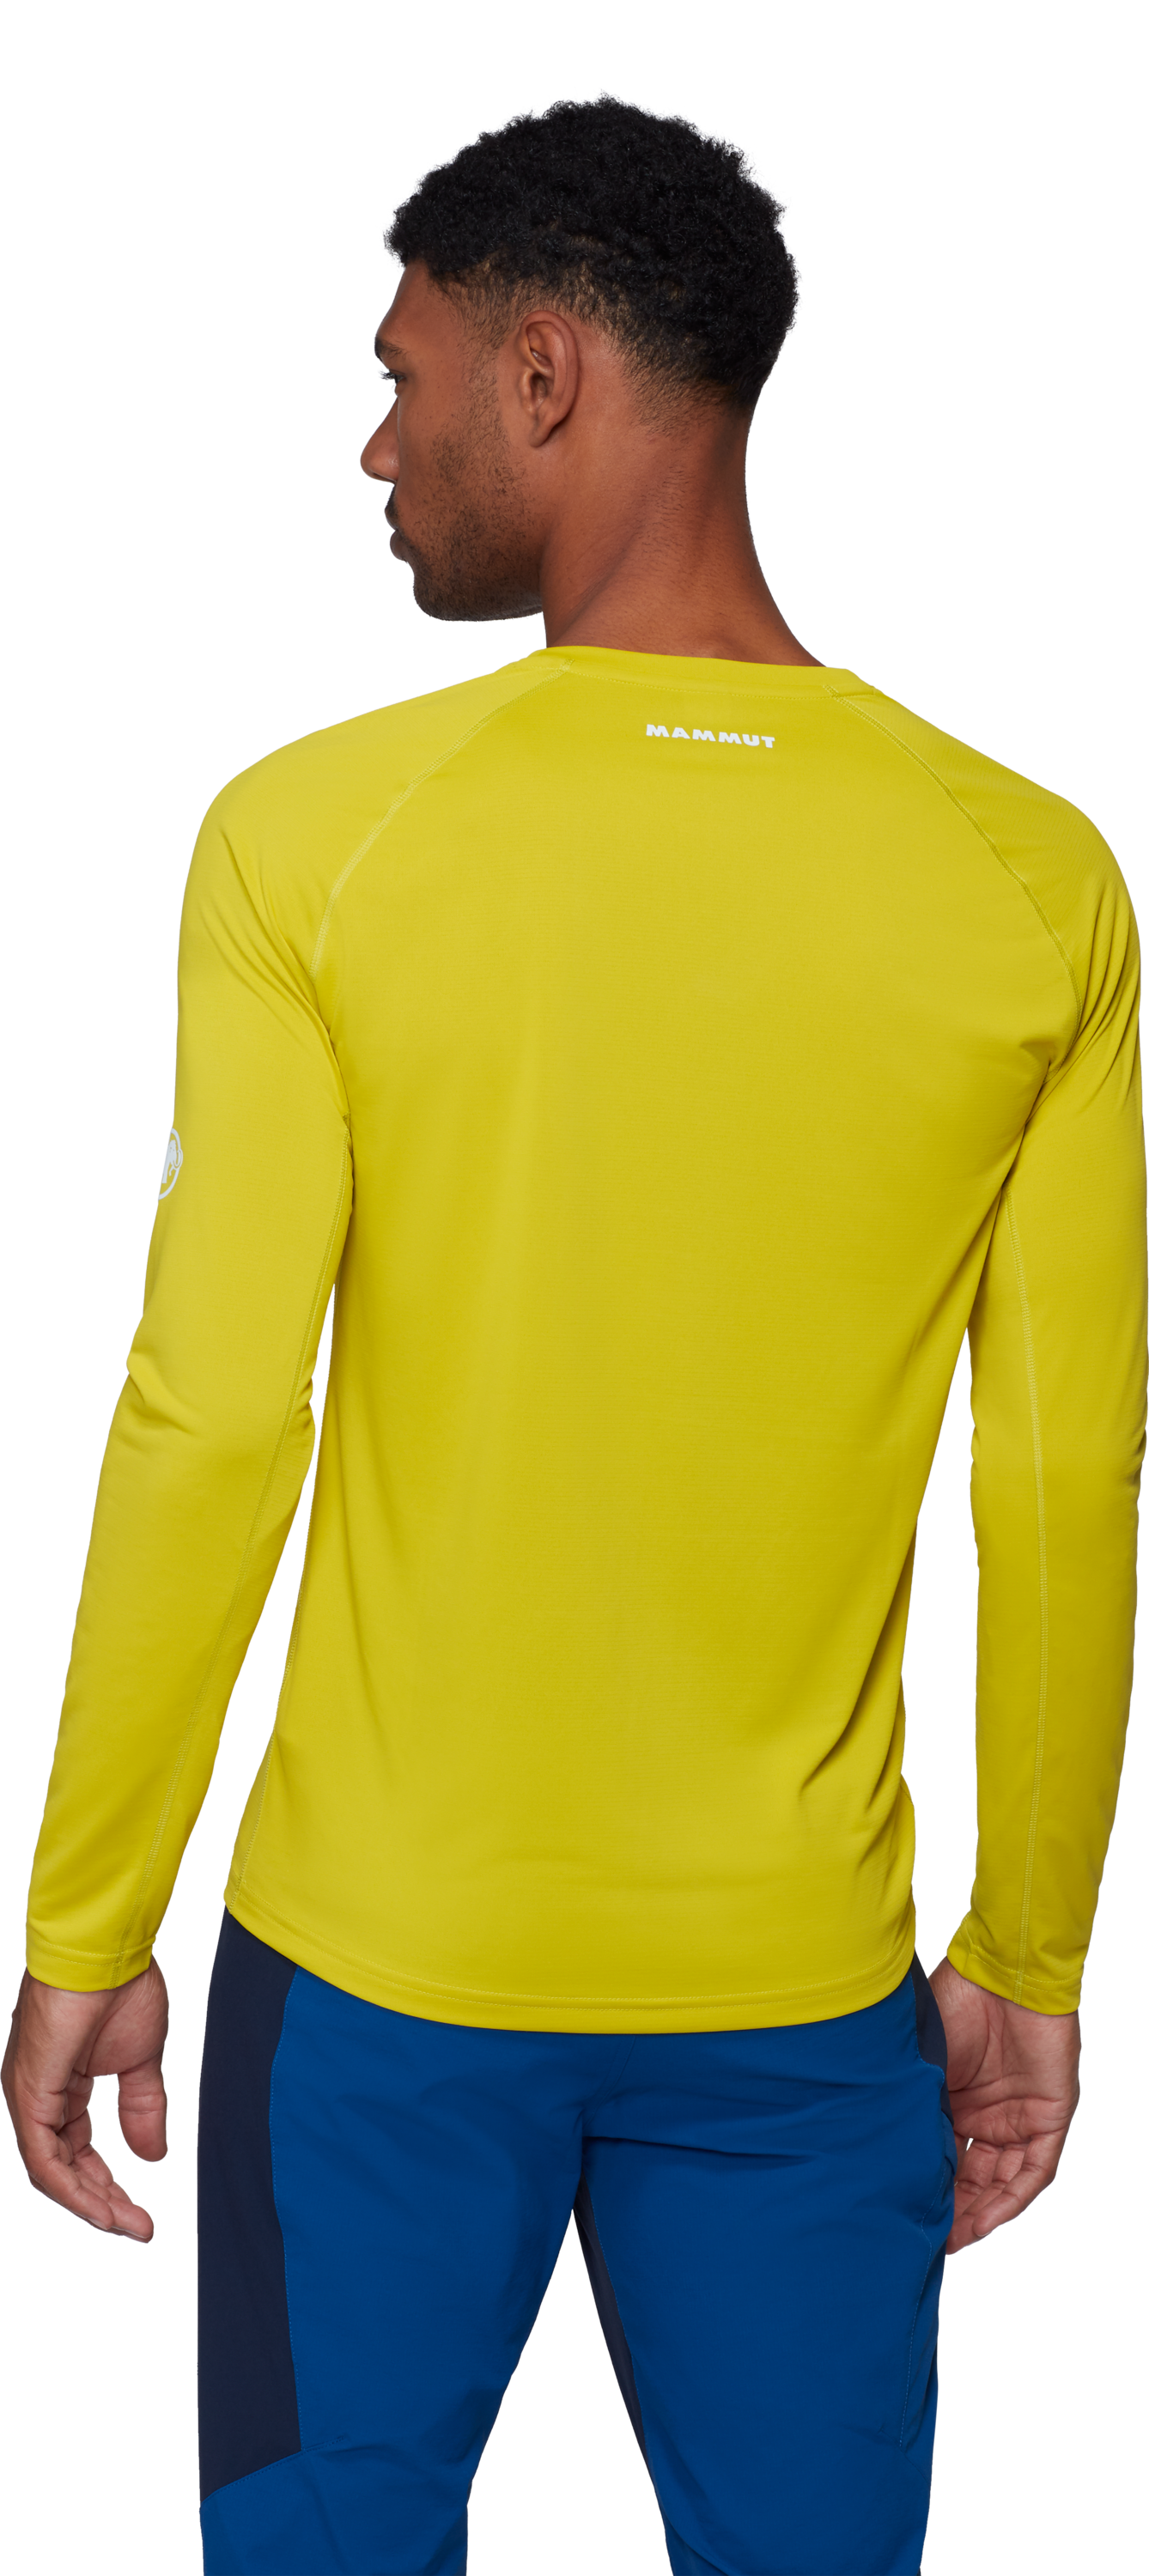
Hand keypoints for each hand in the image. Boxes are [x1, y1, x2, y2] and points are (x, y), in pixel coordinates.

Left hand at [1, 1959, 169, 2242]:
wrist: (107, 1949)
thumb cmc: (121, 1986)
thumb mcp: (141, 2060)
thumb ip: (143, 2107)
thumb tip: (152, 2157)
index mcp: (60, 2086)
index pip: (78, 2152)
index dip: (109, 2186)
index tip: (143, 2215)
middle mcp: (37, 2097)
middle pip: (65, 2169)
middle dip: (104, 2203)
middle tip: (141, 2229)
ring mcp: (28, 2096)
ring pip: (52, 2172)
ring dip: (91, 2205)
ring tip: (130, 2226)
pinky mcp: (28, 2094)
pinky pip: (43, 2158)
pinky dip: (72, 2188)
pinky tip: (102, 2207)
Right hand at [928, 1954, 1080, 2253]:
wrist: (1001, 1973)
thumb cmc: (953, 2005)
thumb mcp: (924, 2065)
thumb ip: (916, 2106)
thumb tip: (885, 2154)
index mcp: (956, 2099)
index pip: (944, 2157)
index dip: (930, 2190)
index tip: (905, 2218)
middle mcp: (989, 2114)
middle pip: (974, 2177)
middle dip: (954, 2212)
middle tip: (930, 2240)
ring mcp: (1021, 2116)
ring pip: (1004, 2181)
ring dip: (982, 2212)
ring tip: (955, 2238)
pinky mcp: (1050, 2115)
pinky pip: (1035, 2169)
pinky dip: (1012, 2197)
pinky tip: (987, 2219)